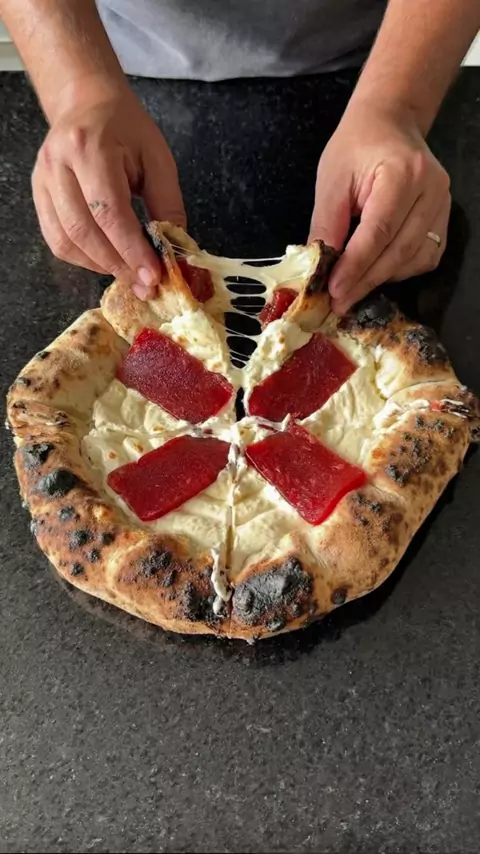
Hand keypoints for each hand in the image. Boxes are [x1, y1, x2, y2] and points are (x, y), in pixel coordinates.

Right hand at [32, 76, 185, 299]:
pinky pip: (55, 239)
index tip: (153, 276)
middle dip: (117, 264)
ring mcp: (42, 180)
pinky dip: (82, 258)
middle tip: (144, 284)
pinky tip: (105, 261)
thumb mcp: (158, 158)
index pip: (110, 212)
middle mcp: (58, 164)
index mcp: (90, 148)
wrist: (87, 103)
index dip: (132, 250)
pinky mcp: (37, 194)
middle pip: (84, 231)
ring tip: (128, 274)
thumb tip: (173, 250)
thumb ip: (167, 203)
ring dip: (99, 266)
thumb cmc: (127, 129)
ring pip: (66, 240)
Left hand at [309, 100, 450, 313]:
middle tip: (339, 303)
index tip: (334, 290)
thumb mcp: (331, 180)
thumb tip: (320, 269)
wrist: (390, 122)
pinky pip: (426, 256)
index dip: (356, 266)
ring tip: (353, 289)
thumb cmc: (356, 146)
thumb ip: (327, 225)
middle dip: (366, 281)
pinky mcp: (444, 218)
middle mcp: (431, 190)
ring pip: (415, 259)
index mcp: (403, 174)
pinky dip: (401, 271)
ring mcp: (443, 204)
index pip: (378, 232)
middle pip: (399, 250)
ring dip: (382, 279)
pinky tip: (378, 272)